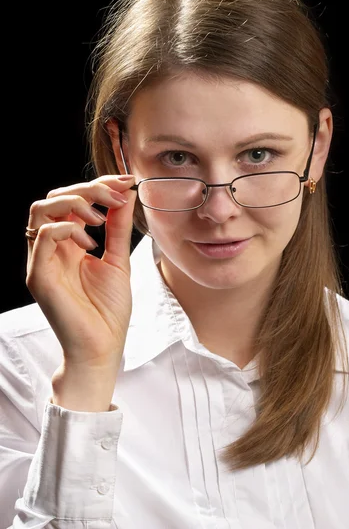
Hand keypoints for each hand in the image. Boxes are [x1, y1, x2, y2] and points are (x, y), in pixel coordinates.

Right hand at [26, 175, 136, 372]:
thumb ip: (118, 228)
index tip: (126, 182)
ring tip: (100, 218)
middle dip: (87, 189)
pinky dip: (68, 229)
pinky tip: (90, 244)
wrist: (102, 348)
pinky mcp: (39, 276)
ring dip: (74, 203)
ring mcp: (42, 261)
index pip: (72, 201)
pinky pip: (43, 236)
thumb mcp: (118, 260)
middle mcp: (51, 249)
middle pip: (53, 199)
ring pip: (40, 210)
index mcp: (68, 244)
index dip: (97, 185)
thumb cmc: (108, 311)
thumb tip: (126, 194)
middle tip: (116, 196)